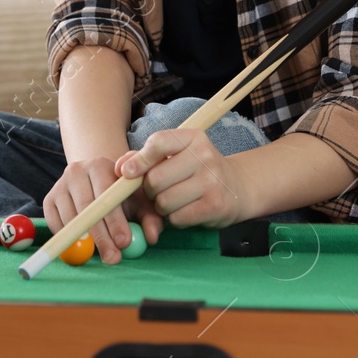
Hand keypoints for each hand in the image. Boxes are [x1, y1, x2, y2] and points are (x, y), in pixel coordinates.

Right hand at [44, 157, 163, 265]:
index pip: (107, 194)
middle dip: (101, 236)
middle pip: (86, 207)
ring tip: (101, 254)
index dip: (115, 221)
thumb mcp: (140, 202)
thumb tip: (152, 237)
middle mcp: (77, 170)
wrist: (94, 182)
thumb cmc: (122, 196)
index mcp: (101, 165)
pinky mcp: (48, 199)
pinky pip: (55, 224)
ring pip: (70, 218)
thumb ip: (150, 218)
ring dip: (85, 242)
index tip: (124, 242)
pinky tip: (84, 245)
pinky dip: (68, 239)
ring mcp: (60, 184)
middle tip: (113, 257)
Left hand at [115, 130, 248, 232]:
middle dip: (149, 190)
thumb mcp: (175, 156)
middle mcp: (205, 156)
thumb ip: (144, 158)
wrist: (237, 188)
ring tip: (173, 201)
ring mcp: (212, 182)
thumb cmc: (196, 170)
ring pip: (164, 201)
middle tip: (157, 191)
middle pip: (155, 179)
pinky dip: (174, 218)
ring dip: (161, 207)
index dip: (138, 159)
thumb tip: (120, 168)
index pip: (158, 143)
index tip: (126, 173)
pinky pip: (177, 218)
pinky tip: (185, 211)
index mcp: (193, 138)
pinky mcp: (215, 206)